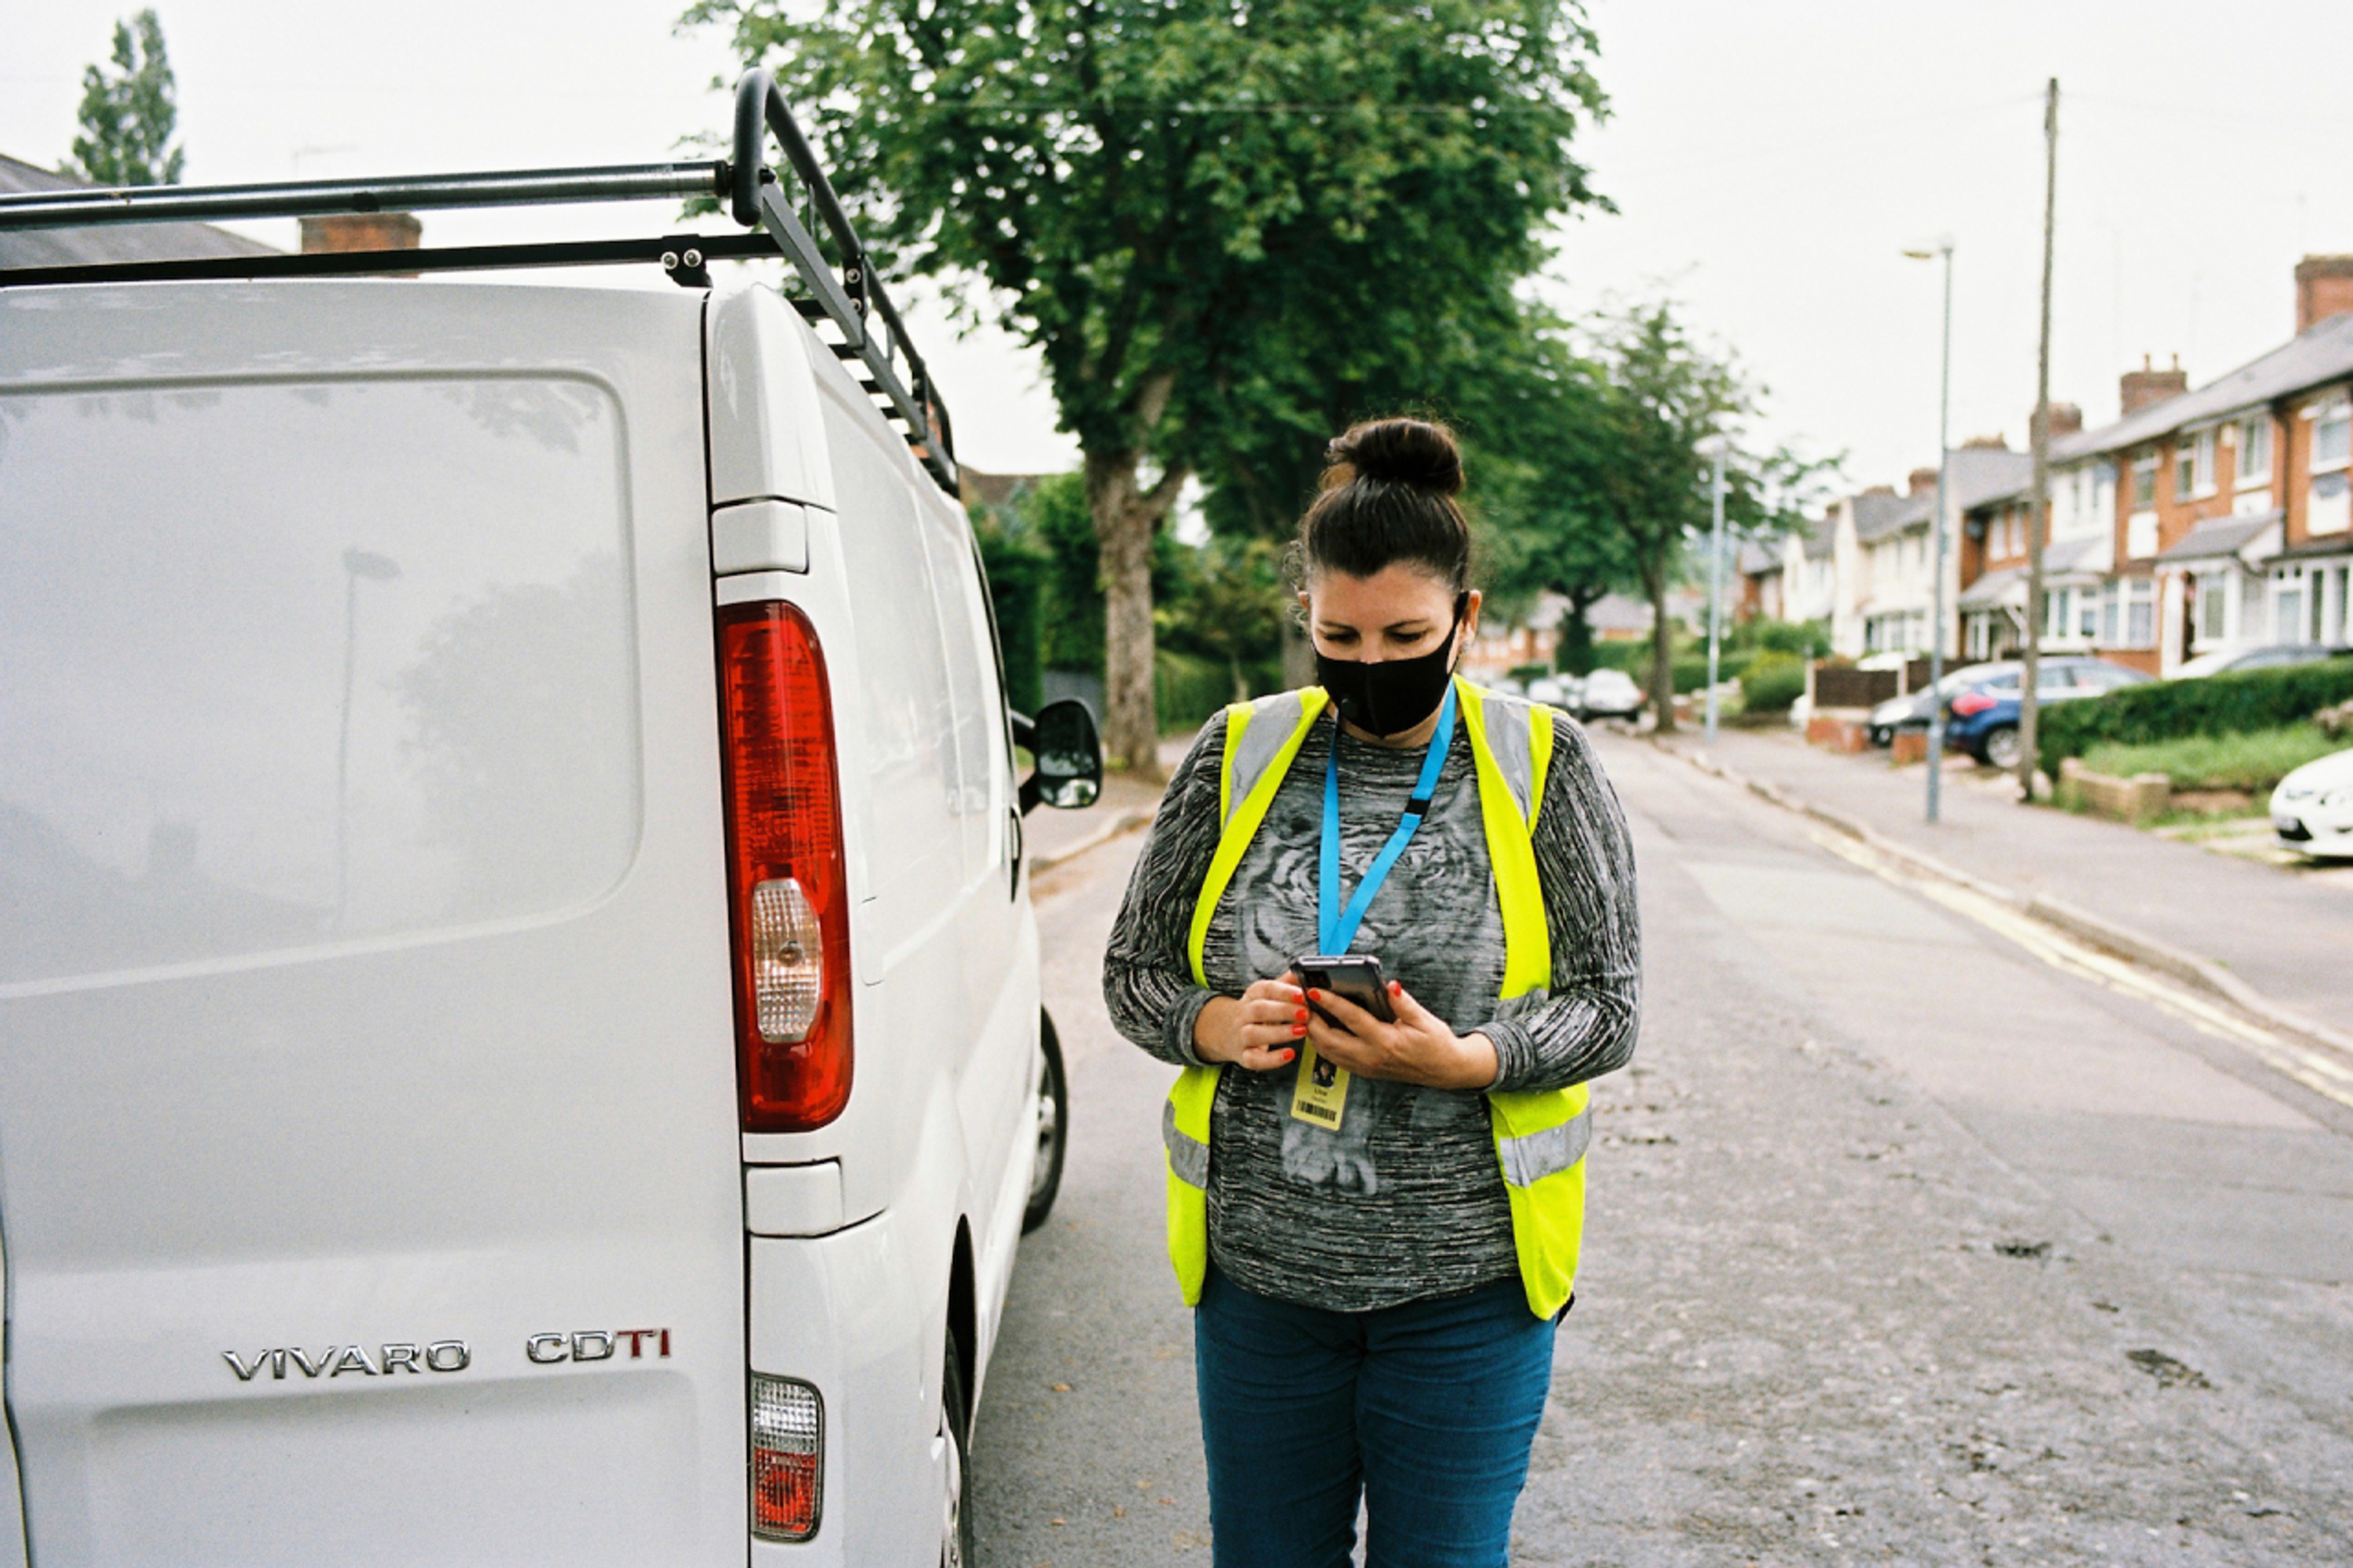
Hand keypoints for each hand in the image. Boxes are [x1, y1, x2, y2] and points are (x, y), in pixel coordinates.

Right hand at [1193, 975, 1309, 1071]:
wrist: (1224, 1032)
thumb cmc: (1255, 1011)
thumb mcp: (1267, 994)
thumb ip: (1286, 984)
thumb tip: (1304, 973)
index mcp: (1252, 995)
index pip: (1265, 989)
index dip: (1283, 991)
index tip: (1301, 994)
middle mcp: (1243, 1014)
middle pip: (1259, 1010)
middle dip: (1283, 1011)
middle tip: (1305, 1013)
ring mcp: (1241, 1036)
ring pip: (1255, 1034)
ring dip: (1280, 1032)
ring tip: (1302, 1031)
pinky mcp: (1244, 1056)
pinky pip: (1255, 1060)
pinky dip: (1272, 1059)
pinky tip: (1289, 1054)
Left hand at [1301, 981, 1497, 1089]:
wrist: (1445, 1071)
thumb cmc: (1436, 1043)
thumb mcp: (1424, 1019)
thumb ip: (1403, 1002)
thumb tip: (1389, 985)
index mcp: (1386, 1042)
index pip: (1352, 1019)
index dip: (1331, 1003)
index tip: (1314, 990)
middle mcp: (1371, 1057)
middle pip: (1329, 1040)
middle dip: (1311, 1020)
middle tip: (1301, 1001)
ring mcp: (1366, 1067)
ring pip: (1328, 1052)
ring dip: (1313, 1033)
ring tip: (1305, 1012)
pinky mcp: (1364, 1072)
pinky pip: (1335, 1059)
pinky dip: (1323, 1044)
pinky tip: (1319, 1029)